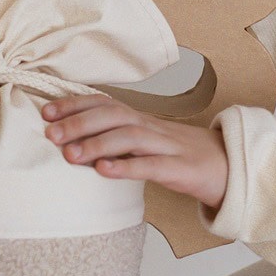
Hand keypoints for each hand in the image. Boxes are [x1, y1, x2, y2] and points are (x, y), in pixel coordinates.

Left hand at [42, 96, 229, 209]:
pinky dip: (126, 167)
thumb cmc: (180, 156)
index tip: (46, 112)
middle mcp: (152, 128)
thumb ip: (115, 141)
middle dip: (79, 122)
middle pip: (113, 115)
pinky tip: (104, 171)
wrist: (229, 167)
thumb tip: (72, 144)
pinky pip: (152, 166)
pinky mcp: (181, 169)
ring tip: (70, 155)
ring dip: (97, 144)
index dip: (75, 105)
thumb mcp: (146, 145)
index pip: (105, 104)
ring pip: (130, 138)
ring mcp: (168, 146)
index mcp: (141, 120)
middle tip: (50, 134)